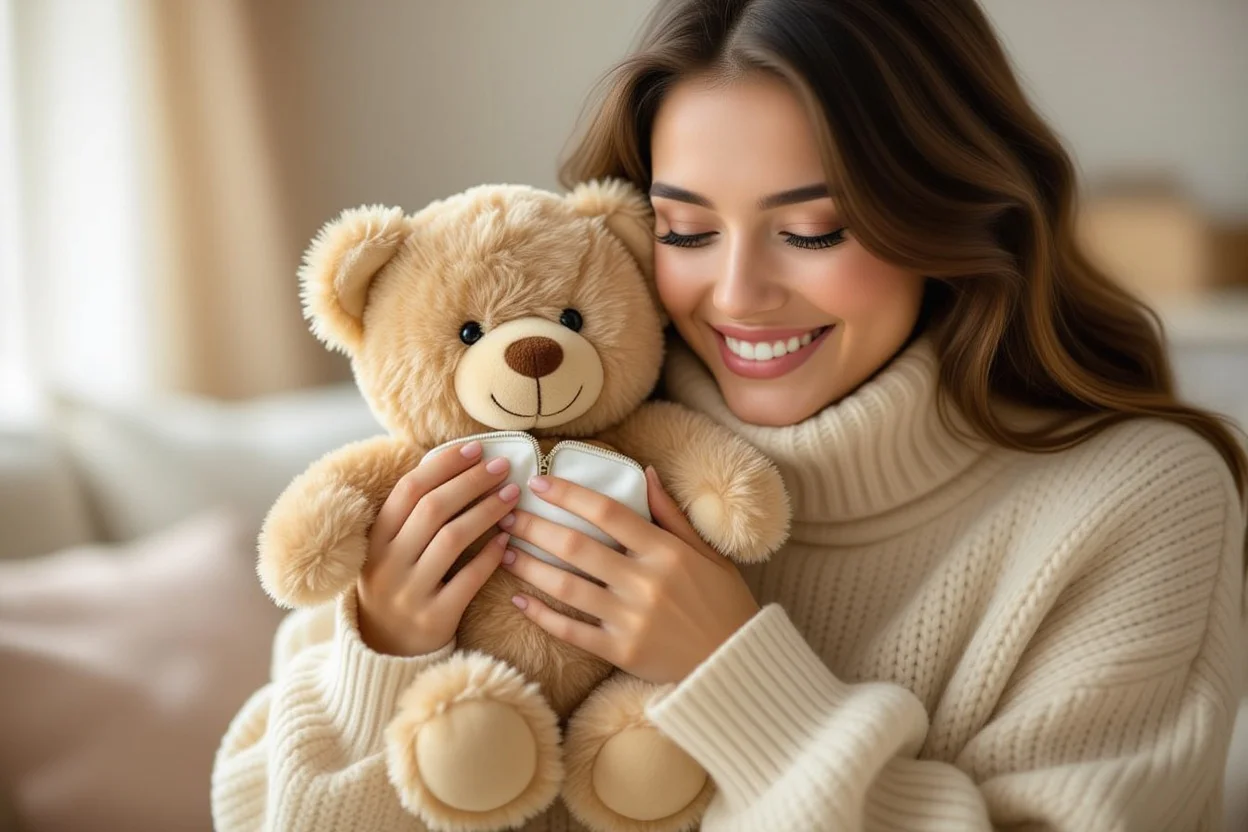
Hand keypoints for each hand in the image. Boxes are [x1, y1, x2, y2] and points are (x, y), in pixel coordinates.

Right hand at [357, 440, 520, 656]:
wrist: (386, 652)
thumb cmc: (399, 586)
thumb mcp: (390, 551)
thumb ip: (412, 515)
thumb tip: (454, 463)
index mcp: (375, 540)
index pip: (409, 489)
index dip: (444, 464)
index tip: (475, 449)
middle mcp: (387, 564)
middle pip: (433, 509)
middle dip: (471, 482)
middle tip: (502, 467)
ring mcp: (409, 593)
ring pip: (452, 539)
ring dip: (486, 511)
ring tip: (512, 495)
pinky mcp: (434, 619)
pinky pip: (468, 580)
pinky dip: (490, 556)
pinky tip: (508, 538)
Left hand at [498, 467, 760, 684]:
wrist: (734, 663)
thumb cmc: (722, 602)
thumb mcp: (706, 552)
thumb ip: (671, 514)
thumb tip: (646, 473)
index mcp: (665, 551)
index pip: (607, 512)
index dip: (569, 494)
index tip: (539, 483)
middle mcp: (644, 582)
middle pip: (576, 546)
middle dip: (535, 527)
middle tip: (506, 515)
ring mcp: (630, 618)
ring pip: (566, 587)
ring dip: (529, 567)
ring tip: (503, 551)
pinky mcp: (620, 651)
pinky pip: (571, 630)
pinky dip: (541, 615)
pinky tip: (518, 599)